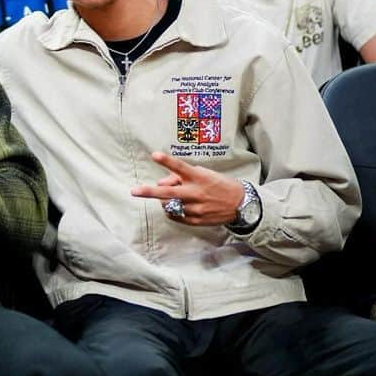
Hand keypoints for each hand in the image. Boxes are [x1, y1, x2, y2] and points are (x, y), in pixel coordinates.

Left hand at [130, 152, 244, 227]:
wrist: (242, 205)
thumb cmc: (220, 185)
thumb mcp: (204, 174)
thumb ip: (181, 177)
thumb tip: (162, 183)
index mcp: (199, 178)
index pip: (180, 167)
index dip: (167, 161)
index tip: (154, 155)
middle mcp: (196, 193)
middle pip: (168, 193)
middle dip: (149, 192)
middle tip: (133, 191)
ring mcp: (195, 208)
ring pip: (169, 205)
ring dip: (165, 200)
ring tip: (173, 196)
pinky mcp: (196, 220)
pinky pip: (175, 215)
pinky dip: (172, 210)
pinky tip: (178, 206)